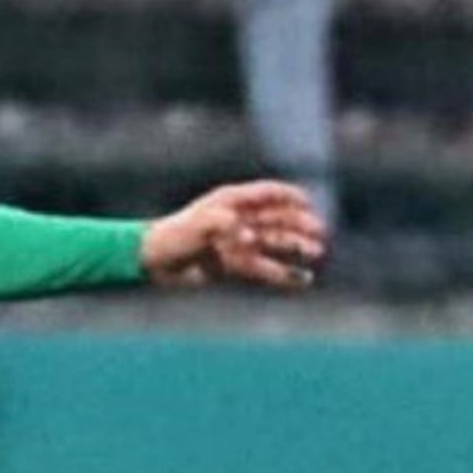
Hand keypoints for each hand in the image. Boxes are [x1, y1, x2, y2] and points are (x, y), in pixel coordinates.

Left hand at [140, 181, 327, 289]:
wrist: (152, 262)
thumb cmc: (172, 236)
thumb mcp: (197, 226)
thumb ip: (224, 226)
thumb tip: (250, 237)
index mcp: (231, 201)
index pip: (268, 193)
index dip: (290, 196)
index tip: (310, 204)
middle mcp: (238, 219)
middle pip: (278, 218)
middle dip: (300, 225)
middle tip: (320, 235)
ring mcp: (237, 242)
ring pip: (274, 243)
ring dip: (296, 247)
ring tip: (316, 254)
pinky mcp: (232, 265)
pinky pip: (263, 268)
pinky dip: (282, 273)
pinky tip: (302, 279)